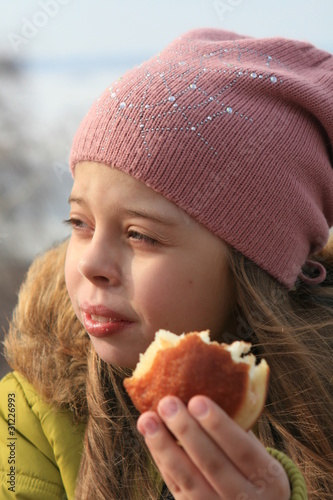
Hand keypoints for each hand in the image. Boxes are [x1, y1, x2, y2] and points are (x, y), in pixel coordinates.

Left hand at [137, 395, 289, 498]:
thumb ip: (238, 430)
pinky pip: (176, 487)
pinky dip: (162, 460)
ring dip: (164, 446)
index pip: (243, 450)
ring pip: (188, 479)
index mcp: (267, 476)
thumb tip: (208, 386)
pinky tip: (151, 437)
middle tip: (167, 402)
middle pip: (212, 464)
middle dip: (186, 431)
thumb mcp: (259, 454)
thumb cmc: (252, 468)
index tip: (197, 399)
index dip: (219, 425)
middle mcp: (246, 498)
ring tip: (147, 419)